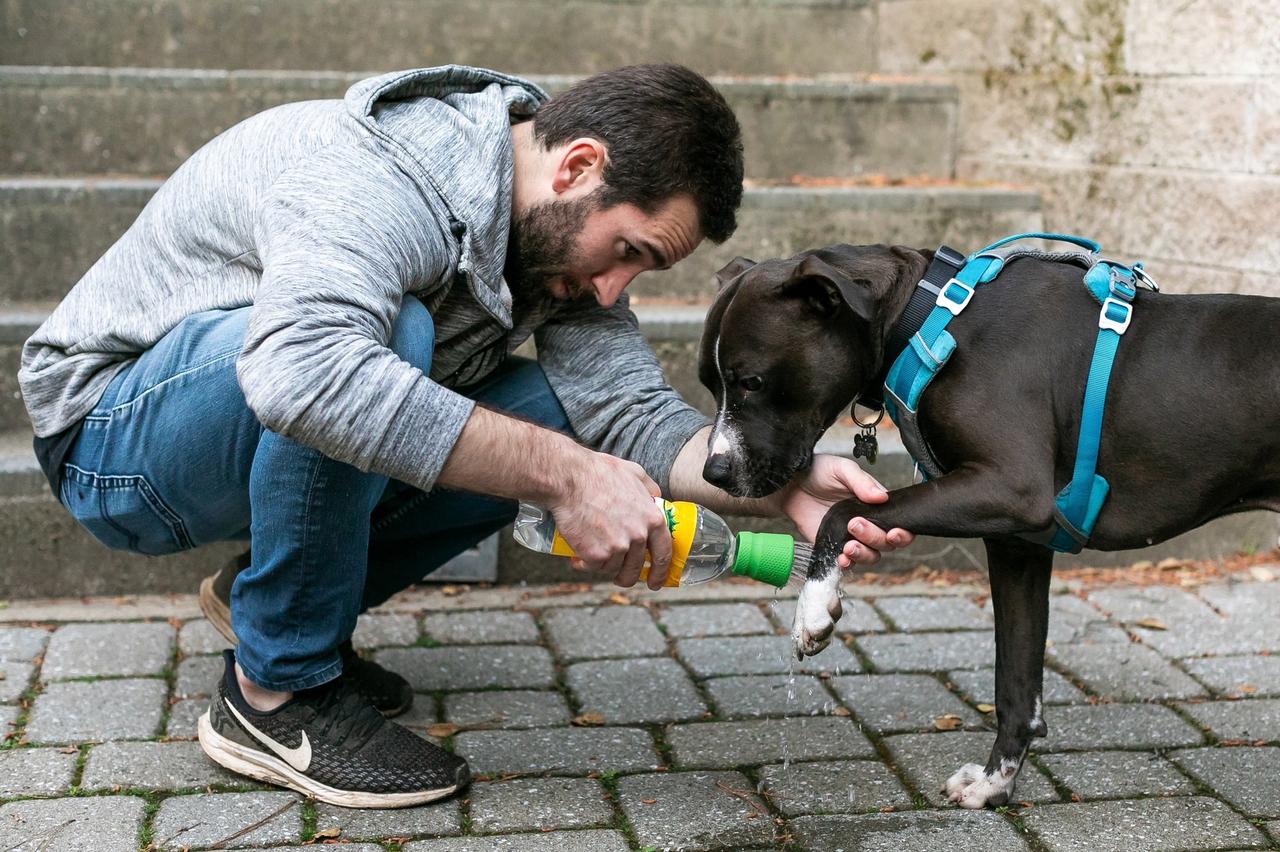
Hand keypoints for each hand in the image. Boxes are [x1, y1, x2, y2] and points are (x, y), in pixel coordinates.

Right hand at [550, 449, 673, 589]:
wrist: (569, 479)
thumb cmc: (598, 473)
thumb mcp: (635, 473)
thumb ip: (650, 490)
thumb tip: (656, 499)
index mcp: (652, 519)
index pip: (663, 553)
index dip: (660, 571)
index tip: (655, 581)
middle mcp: (638, 536)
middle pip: (635, 567)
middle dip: (627, 576)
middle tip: (620, 577)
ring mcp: (617, 547)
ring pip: (613, 568)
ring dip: (603, 563)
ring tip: (592, 549)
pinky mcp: (596, 555)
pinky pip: (593, 567)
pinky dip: (585, 563)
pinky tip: (578, 555)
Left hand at [772, 454, 912, 567]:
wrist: (791, 484)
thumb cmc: (819, 471)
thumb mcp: (842, 469)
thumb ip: (862, 482)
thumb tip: (881, 497)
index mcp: (877, 505)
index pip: (900, 524)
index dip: (902, 533)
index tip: (893, 532)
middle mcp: (869, 523)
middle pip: (885, 543)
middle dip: (874, 538)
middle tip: (854, 525)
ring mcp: (851, 537)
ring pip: (870, 556)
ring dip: (863, 555)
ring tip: (848, 547)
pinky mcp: (834, 546)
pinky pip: (847, 562)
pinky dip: (847, 564)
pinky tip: (840, 559)